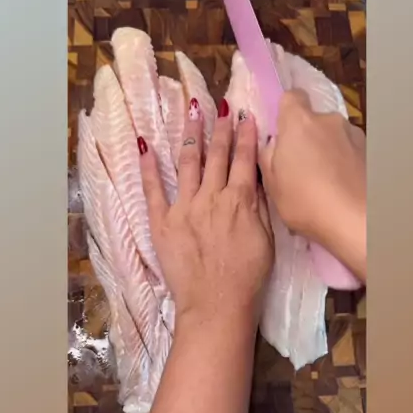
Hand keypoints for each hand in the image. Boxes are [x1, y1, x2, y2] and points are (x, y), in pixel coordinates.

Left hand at [138, 100, 273, 332]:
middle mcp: (211, 196)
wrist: (216, 304)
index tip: (245, 116)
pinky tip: (145, 147)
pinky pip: (153, 190)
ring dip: (191, 135)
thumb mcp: (267, 239)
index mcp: (240, 200)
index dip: (245, 136)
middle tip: (221, 108)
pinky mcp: (162, 222)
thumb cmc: (248, 277)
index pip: (244, 160)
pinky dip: (148, 168)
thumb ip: (260, 205)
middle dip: (220, 129)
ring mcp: (184, 207)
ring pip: (188, 163)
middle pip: (216, 155)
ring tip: (192, 112)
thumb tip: (259, 176)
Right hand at [259, 90, 365, 278]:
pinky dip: (346, 163)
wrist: (358, 221)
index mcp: (299, 121)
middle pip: (313, 120)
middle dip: (307, 137)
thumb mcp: (272, 183)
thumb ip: (268, 155)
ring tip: (326, 182)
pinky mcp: (371, 151)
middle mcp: (329, 119)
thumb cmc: (306, 201)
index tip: (282, 133)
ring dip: (328, 150)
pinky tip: (343, 187)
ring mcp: (354, 134)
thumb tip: (274, 143)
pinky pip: (351, 151)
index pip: (291, 96)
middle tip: (300, 167)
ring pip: (334, 136)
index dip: (286, 111)